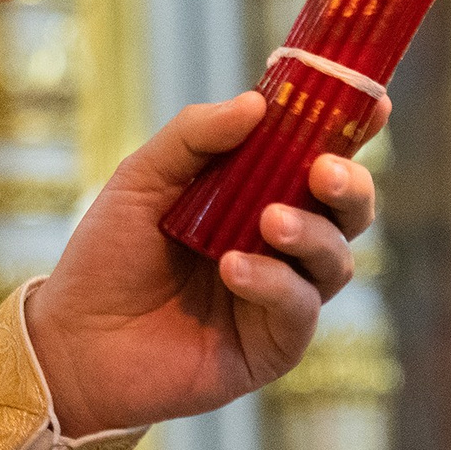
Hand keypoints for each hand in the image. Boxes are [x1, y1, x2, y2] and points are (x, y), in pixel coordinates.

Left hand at [25, 91, 383, 431]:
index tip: (374, 104)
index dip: (351, 130)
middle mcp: (277, 244)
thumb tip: (257, 103)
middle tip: (324, 171)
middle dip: (350, 185)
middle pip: (346, 212)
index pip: (316, 157)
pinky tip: (234, 269)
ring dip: (310, 233)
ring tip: (269, 221)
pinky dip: (274, 283)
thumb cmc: (109, 254)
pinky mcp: (271, 346)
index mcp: (255, 195)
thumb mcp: (142, 178)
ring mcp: (279, 297)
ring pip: (335, 260)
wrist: (76, 337)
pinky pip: (299, 309)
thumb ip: (196, 136)